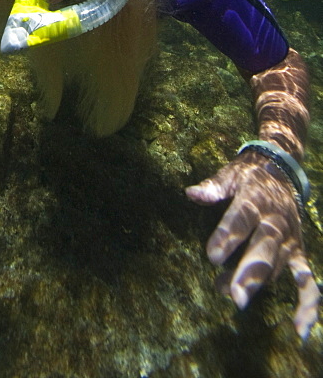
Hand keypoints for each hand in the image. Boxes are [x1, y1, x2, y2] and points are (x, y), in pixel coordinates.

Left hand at [186, 150, 319, 338]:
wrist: (280, 170)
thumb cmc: (248, 177)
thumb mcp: (229, 174)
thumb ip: (212, 187)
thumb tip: (191, 193)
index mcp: (257, 198)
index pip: (242, 218)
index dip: (228, 236)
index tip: (212, 256)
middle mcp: (276, 220)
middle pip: (264, 248)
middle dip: (250, 272)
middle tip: (234, 295)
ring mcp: (289, 239)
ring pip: (275, 266)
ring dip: (257, 284)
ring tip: (232, 297)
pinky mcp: (297, 252)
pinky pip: (306, 280)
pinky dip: (308, 304)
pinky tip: (300, 328)